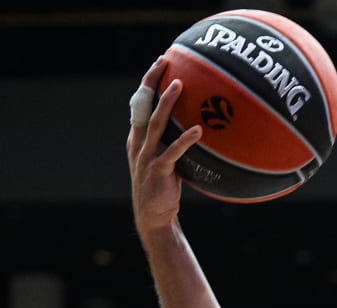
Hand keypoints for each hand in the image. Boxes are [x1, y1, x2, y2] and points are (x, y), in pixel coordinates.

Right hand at [127, 58, 202, 239]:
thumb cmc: (164, 187)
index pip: (140, 103)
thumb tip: (197, 125)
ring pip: (156, 124)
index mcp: (138, 137)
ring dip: (167, 103)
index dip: (148, 82)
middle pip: (143, 105)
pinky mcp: (158, 171)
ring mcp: (146, 156)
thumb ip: (173, 142)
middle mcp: (138, 143)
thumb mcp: (166, 159)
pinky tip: (199, 130)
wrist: (154, 217)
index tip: (160, 62)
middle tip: (164, 61)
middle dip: (153, 82)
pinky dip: (185, 141)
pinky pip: (173, 152)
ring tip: (180, 85)